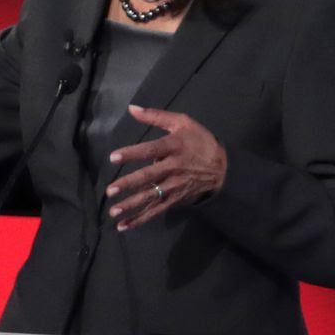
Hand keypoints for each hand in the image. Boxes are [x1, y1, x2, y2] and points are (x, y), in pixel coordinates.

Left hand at [105, 105, 228, 230]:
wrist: (224, 167)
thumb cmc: (199, 141)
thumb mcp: (182, 123)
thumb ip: (156, 116)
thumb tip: (131, 108)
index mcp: (174, 147)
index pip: (150, 151)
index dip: (132, 154)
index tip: (113, 157)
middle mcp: (173, 168)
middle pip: (149, 177)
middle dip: (129, 184)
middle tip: (110, 190)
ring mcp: (175, 186)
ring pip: (152, 197)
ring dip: (132, 206)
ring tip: (114, 212)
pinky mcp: (176, 199)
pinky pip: (156, 210)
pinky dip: (141, 219)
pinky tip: (124, 226)